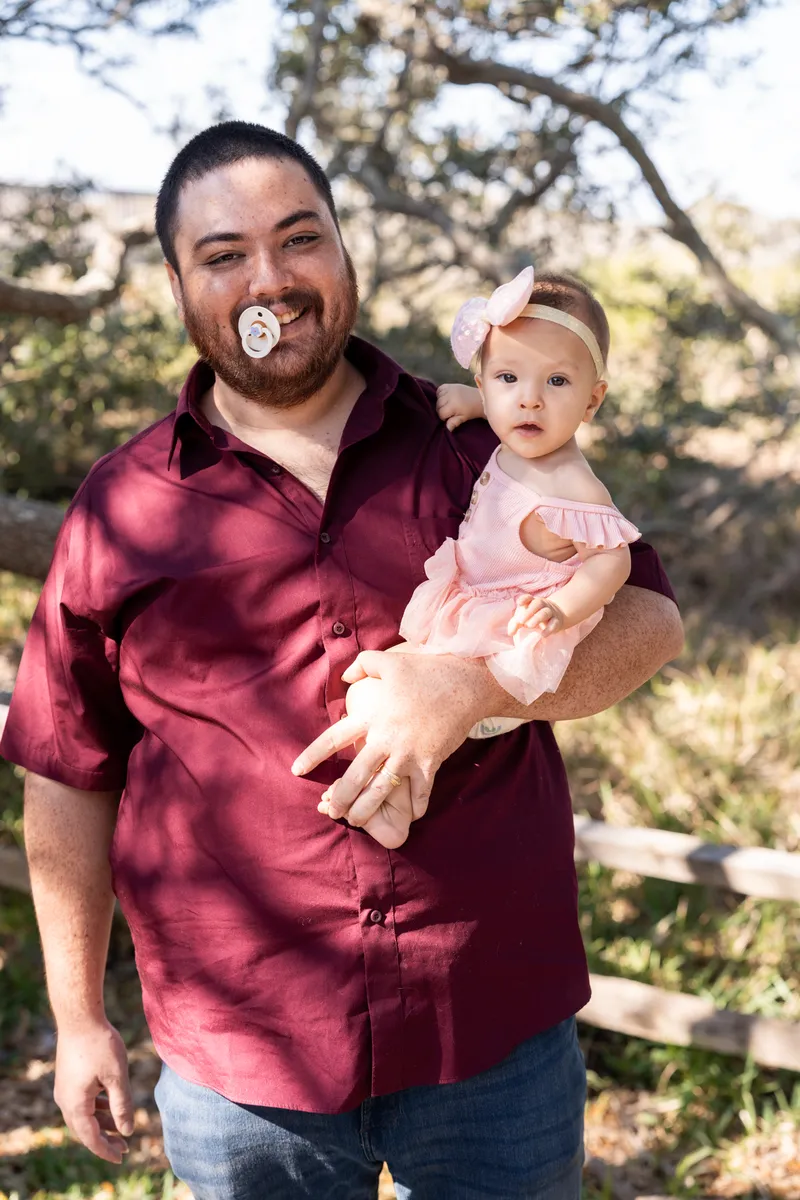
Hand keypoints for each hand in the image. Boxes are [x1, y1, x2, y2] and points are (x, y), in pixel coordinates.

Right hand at [54, 1020, 133, 1163]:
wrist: (79, 1017)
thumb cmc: (100, 1044)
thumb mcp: (117, 1076)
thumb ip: (122, 1105)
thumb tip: (127, 1130)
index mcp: (76, 1105)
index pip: (91, 1138)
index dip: (106, 1150)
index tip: (122, 1158)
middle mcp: (65, 1101)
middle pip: (84, 1130)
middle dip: (105, 1139)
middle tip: (125, 1148)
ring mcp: (64, 1089)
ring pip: (83, 1115)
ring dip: (101, 1123)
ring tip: (121, 1128)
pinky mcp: (67, 1078)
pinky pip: (81, 1102)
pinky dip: (96, 1108)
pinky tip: (109, 1105)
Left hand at [293, 650, 485, 830]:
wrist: (467, 684)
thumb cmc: (427, 671)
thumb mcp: (389, 661)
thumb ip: (362, 665)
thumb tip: (344, 678)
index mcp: (372, 716)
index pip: (334, 739)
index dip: (313, 755)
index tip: (296, 770)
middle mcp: (386, 739)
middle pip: (355, 776)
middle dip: (340, 797)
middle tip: (330, 810)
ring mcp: (408, 754)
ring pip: (380, 790)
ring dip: (366, 809)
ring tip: (356, 821)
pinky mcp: (430, 762)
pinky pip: (420, 791)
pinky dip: (416, 805)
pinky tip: (413, 815)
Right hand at [436, 383, 483, 431]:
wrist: (479, 399)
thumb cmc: (471, 410)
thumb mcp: (463, 418)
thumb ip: (454, 422)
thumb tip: (447, 428)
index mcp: (453, 405)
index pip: (441, 413)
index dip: (443, 417)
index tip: (448, 418)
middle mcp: (450, 395)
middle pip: (438, 405)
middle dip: (441, 410)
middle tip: (448, 412)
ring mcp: (450, 389)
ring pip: (438, 397)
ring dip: (440, 402)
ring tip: (446, 405)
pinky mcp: (451, 385)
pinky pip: (440, 389)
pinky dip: (440, 394)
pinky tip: (445, 398)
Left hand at [508, 595, 565, 637]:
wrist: (557, 618)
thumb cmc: (535, 617)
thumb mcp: (524, 619)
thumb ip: (516, 624)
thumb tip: (510, 633)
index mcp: (533, 602)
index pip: (529, 598)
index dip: (524, 599)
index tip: (519, 603)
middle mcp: (543, 605)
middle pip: (537, 604)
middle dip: (529, 611)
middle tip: (521, 621)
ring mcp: (551, 612)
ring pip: (545, 612)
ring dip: (537, 618)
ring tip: (529, 626)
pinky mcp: (557, 621)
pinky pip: (554, 623)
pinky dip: (549, 629)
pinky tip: (543, 635)